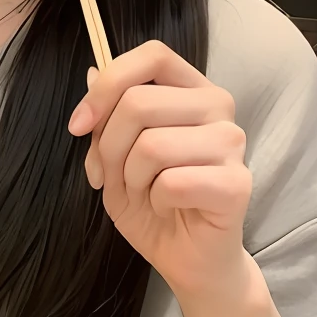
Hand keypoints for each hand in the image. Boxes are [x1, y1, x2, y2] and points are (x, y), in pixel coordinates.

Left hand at [68, 41, 252, 307]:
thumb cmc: (154, 203)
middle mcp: (218, 107)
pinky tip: (168, 208)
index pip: (152, 55)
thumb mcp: (114, 157)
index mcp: (191, 90)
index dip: (107, 86)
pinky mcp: (237, 183)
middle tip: (115, 178)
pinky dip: (155, 201)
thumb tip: (91, 73)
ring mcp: (232, 143)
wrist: (188, 260)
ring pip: (151, 144)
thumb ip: (106, 116)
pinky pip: (172, 182)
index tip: (78, 124)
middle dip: (109, 148)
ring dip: (131, 178)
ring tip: (145, 194)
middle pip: (139, 102)